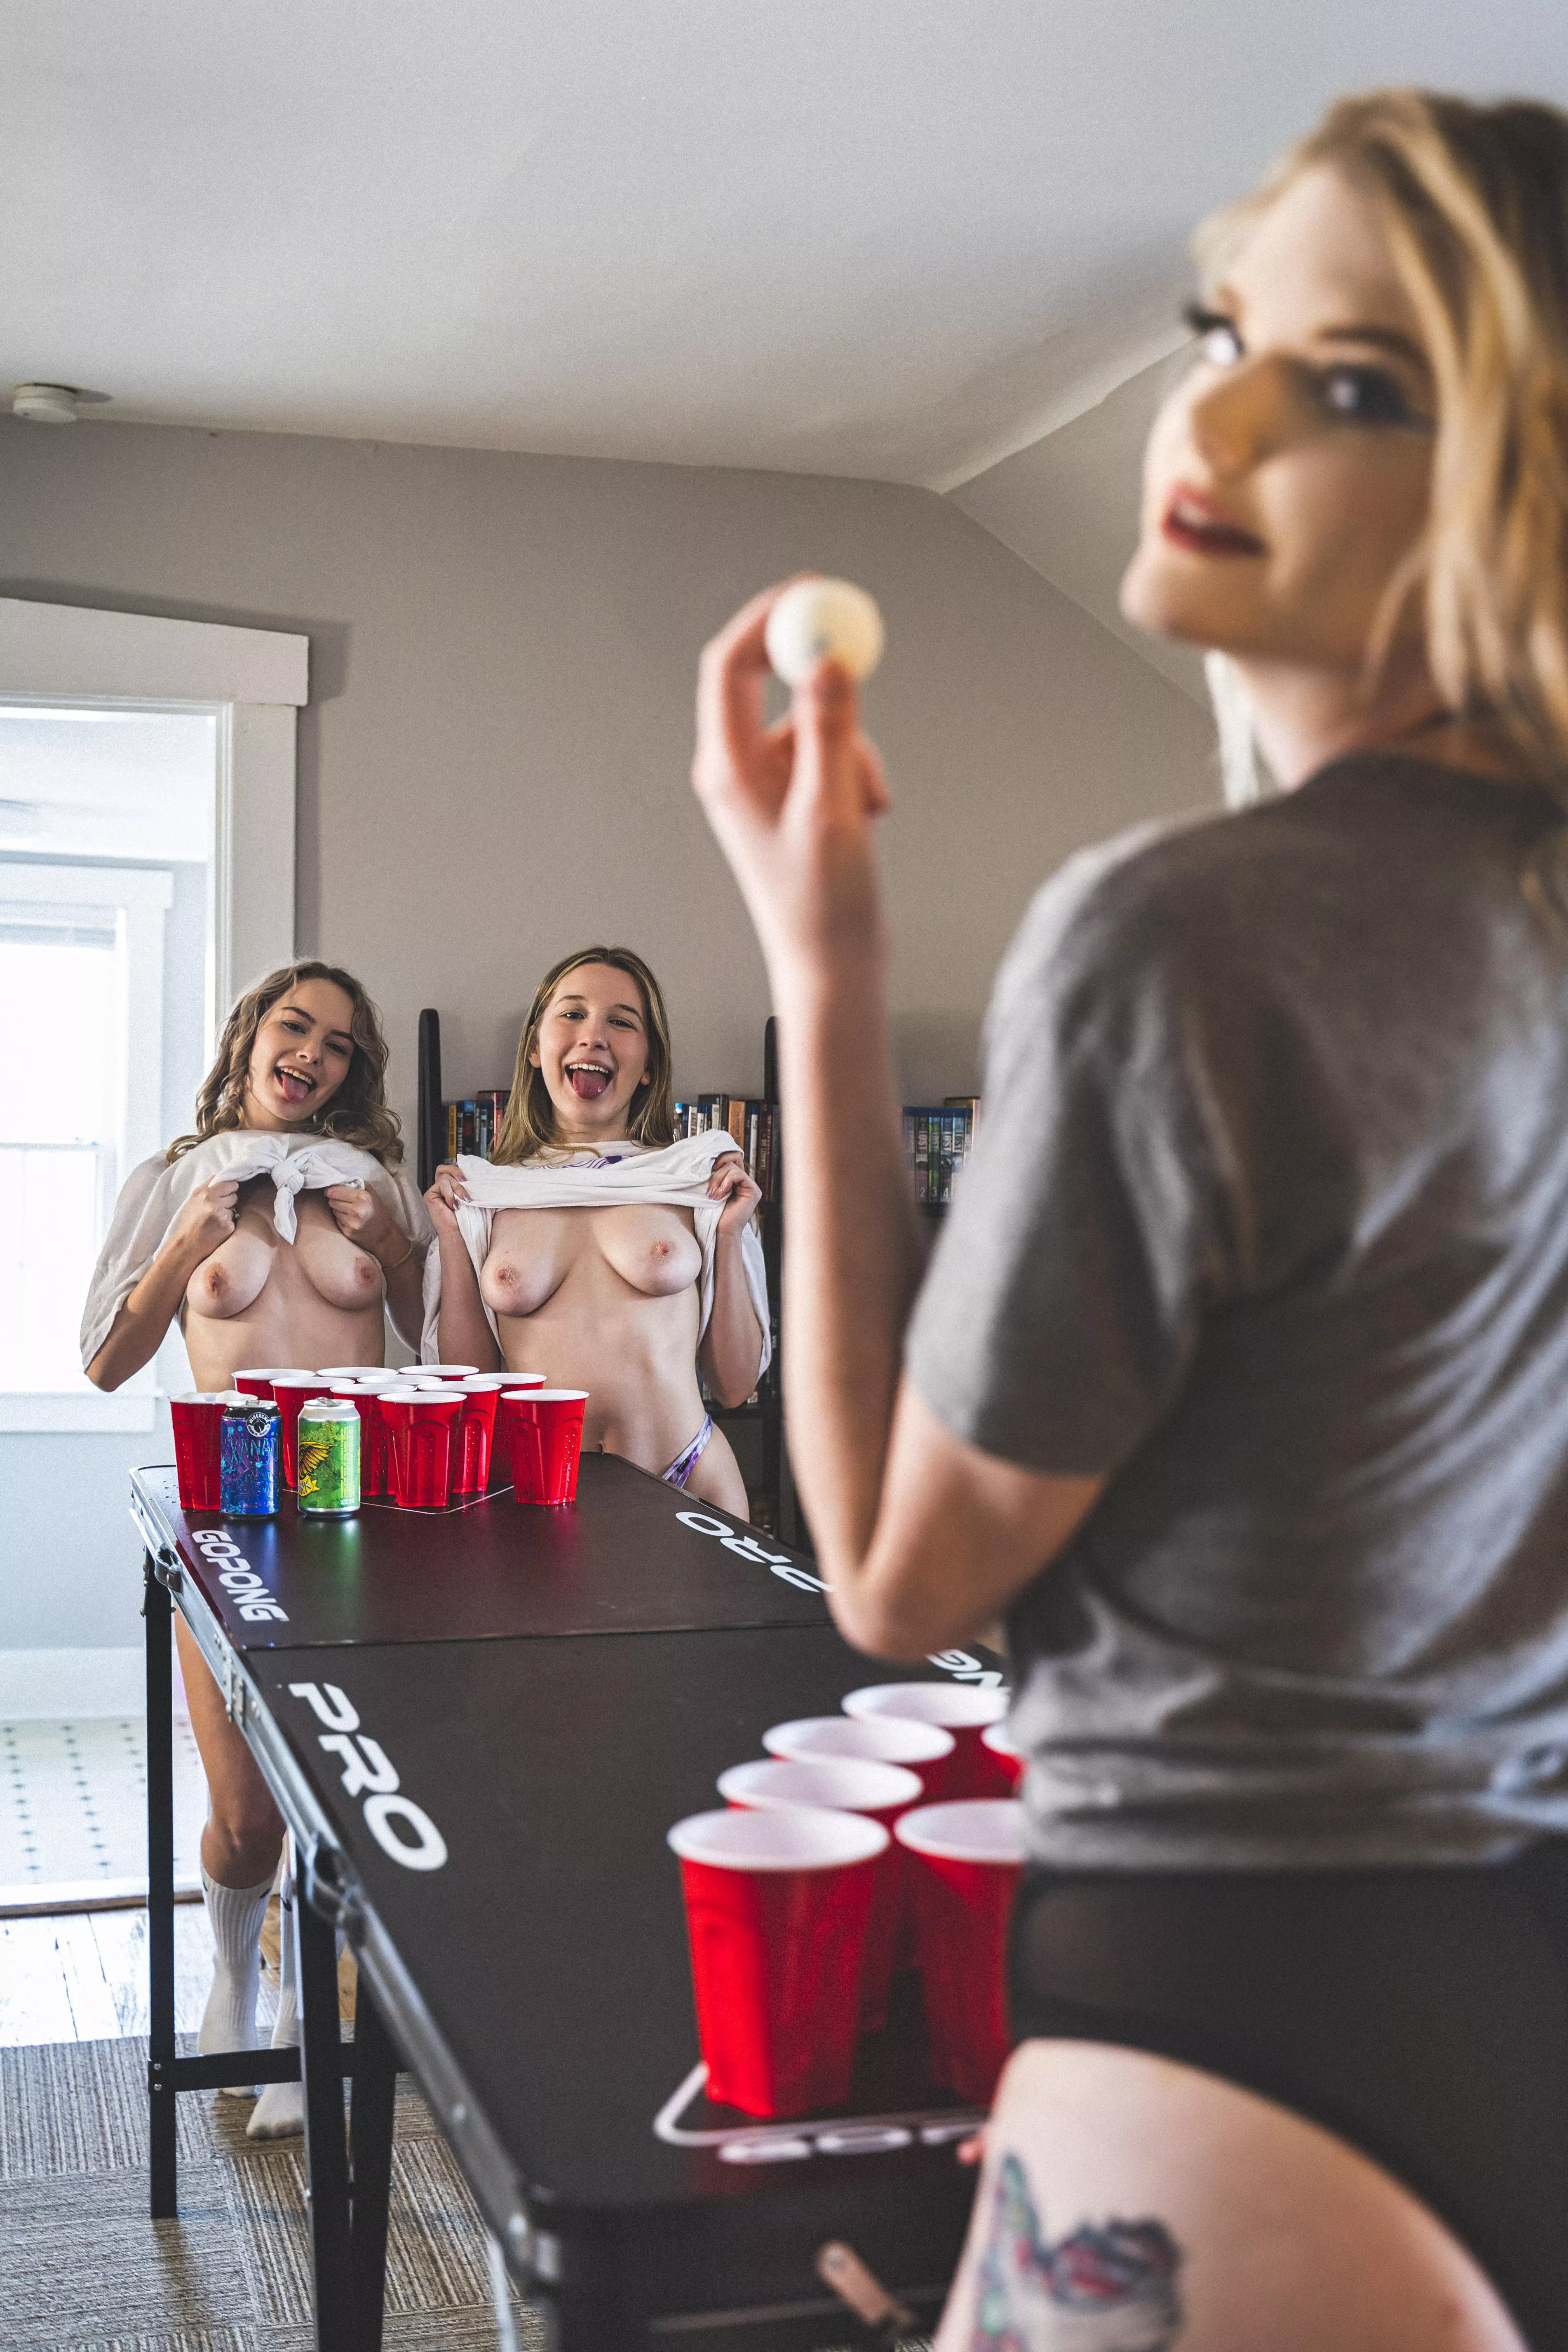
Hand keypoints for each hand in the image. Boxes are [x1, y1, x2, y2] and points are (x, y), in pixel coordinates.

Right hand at [165, 1178, 239, 1261]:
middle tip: (217, 1208)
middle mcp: (215, 1205)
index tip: (227, 1191)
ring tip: (216, 1219)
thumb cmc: (190, 1220)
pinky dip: (228, 1223)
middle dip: (228, 1201)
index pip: (230, 1184)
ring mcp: (223, 1217)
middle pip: (234, 1196)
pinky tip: (218, 1227)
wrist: (188, 1244)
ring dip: (228, 1212)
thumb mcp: (193, 1199)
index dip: (230, 1188)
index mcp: (206, 1195)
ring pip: (234, 1208)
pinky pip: (234, 1220)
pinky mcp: (229, 1228)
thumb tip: (220, 1175)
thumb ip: (206, 1185)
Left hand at [324, 1182, 401, 1261]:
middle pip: (331, 1201)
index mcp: (362, 1197)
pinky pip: (336, 1221)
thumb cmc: (377, 1211)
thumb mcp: (371, 1193)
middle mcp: (356, 1210)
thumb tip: (336, 1182)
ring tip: (350, 1212)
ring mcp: (351, 1223)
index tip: (332, 1191)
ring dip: (338, 1210)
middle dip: (336, 1200)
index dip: (331, 1190)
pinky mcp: (347, 1232)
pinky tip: (351, 1220)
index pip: (333, 1191)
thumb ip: (356, 1184)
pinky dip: (341, 1220)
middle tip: (345, 1202)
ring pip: (333, 1211)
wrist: (385, 1235)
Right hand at [423, 1161, 469, 1241]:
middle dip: (457, 1172)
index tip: (470, 1179)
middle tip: (465, 1181)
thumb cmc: (466, 1219)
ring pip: (446, 1177)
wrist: (459, 1233)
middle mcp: (440, 1189)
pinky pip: (441, 1183)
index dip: (459, 1170)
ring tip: (463, 1200)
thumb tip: (473, 1171)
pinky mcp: (429, 1195)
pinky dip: (450, 1193)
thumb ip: (467, 1184)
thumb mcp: (469, 1197)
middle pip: (444, 1168)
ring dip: (457, 1188)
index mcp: (449, 1188)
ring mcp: (434, 1192)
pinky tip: (453, 1205)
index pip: (450, 1170)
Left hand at [692, 582, 889, 979]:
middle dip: (812, 665)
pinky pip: (829, 752)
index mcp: (727, 769)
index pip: (731, 668)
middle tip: (852, 637)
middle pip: (764, 680)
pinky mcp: (795, 798)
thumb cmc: (822, 906)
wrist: (832, 965)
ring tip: (865, 802)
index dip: (766, 619)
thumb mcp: (831, 810)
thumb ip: (830, 732)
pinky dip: (857, 770)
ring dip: (851, 743)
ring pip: (811, 719)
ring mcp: (765, 784)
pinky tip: (869, 815)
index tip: (811, 591)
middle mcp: (737, 770)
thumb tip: (825, 661)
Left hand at [707, 1151, 761, 1236]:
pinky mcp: (753, 1190)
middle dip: (717, 1172)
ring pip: (732, 1166)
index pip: (731, 1158)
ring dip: (718, 1179)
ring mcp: (750, 1185)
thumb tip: (708, 1160)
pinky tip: (721, 1194)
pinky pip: (738, 1174)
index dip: (719, 1159)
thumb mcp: (712, 1189)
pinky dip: (726, 1182)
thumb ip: (715, 1175)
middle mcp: (745, 1181)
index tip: (708, 1171)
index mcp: (736, 1180)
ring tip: (713, 1195)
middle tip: (710, 1189)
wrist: (721, 1231)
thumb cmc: (714, 1213)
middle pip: (732, 1159)